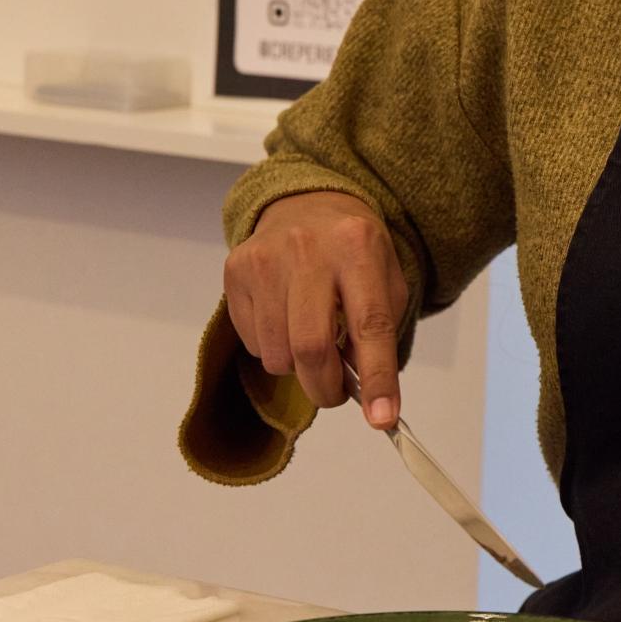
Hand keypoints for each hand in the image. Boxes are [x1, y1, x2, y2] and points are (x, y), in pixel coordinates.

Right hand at [222, 191, 408, 428]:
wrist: (305, 203)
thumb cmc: (352, 250)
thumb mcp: (385, 278)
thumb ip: (381, 332)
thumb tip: (369, 394)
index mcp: (357, 247)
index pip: (370, 324)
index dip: (377, 377)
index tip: (382, 419)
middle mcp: (308, 249)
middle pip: (311, 347)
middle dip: (326, 388)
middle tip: (336, 394)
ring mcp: (265, 259)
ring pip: (277, 353)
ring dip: (298, 369)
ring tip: (312, 345)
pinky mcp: (235, 271)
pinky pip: (252, 343)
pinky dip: (274, 350)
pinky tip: (285, 322)